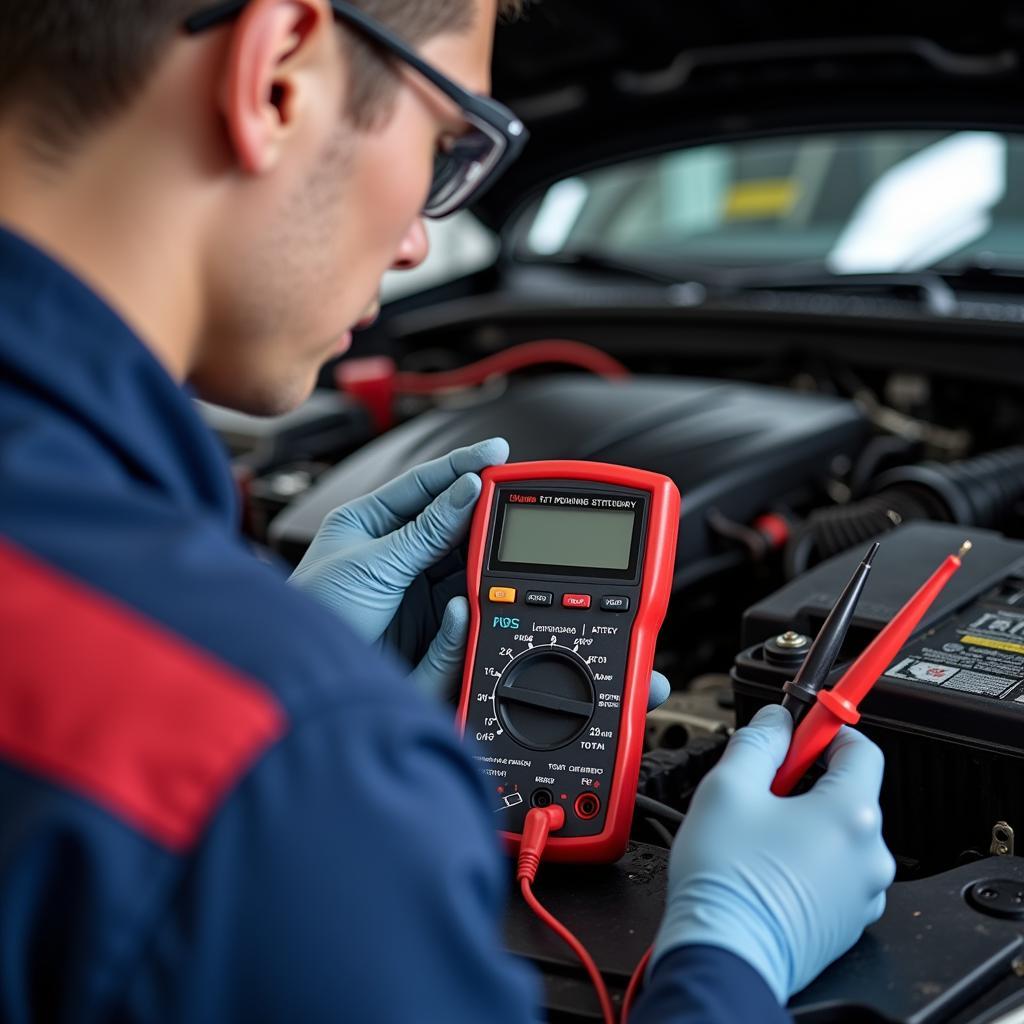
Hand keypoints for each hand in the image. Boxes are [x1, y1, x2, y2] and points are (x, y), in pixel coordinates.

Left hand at [289, 438, 673, 706]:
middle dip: (478, 514)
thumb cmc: (313, 617)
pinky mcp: (426, 628)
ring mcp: (411, 589)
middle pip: (450, 524)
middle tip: (511, 500)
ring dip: (478, 565)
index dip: (461, 466)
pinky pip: (461, 613)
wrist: (311, 688)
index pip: (423, 485)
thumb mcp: (374, 564)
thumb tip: (468, 490)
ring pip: (461, 567)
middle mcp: (392, 553)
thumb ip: (427, 530)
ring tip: (496, 556)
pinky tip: (463, 610)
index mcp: (368, 524)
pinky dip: (467, 614)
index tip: (498, 452)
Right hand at [651, 704, 894, 1002]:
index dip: (829, 730)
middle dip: (807, 779)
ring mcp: (862, 892)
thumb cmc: (728, 880)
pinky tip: (768, 864)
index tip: (805, 727)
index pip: (862, 749)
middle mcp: (869, 854)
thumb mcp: (728, 787)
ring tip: (758, 832)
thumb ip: (759, 742)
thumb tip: (776, 721)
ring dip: (806, 821)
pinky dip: (809, 858)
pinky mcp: (847, 920)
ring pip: (839, 834)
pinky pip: (836, 871)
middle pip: (848, 792)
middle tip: (763, 785)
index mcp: (850, 814)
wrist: (726, 955)